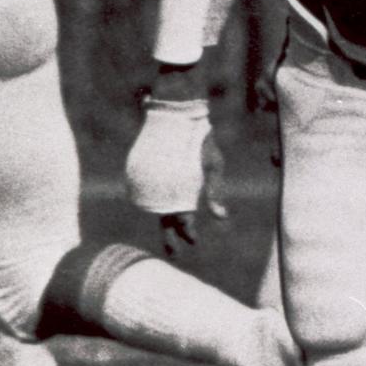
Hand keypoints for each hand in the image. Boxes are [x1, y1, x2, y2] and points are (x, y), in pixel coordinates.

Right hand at [125, 97, 227, 256]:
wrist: (175, 111)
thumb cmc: (201, 137)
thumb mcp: (213, 163)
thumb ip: (215, 191)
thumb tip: (222, 217)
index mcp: (182, 188)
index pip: (184, 220)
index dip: (188, 233)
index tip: (194, 242)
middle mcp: (163, 187)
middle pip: (165, 219)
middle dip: (170, 237)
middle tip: (174, 254)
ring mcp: (150, 179)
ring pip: (154, 208)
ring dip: (162, 220)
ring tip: (168, 235)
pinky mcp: (143, 171)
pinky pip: (146, 193)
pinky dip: (152, 203)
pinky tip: (159, 209)